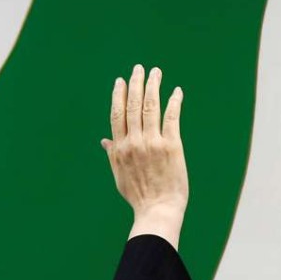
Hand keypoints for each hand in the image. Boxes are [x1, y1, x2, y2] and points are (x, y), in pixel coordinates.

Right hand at [100, 64, 188, 217]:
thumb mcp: (119, 176)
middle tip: (139, 69)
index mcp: (120, 149)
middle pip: (133, 106)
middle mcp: (134, 142)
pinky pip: (172, 118)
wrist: (158, 210)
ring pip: (151, 107)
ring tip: (156, 72)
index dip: (119, 95)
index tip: (121, 81)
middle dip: (136, 84)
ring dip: (153, 86)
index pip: (117, 115)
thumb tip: (104, 140)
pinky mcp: (172, 146)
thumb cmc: (139, 196)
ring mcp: (153, 143)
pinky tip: (176, 92)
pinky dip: (174, 102)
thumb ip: (113, 154)